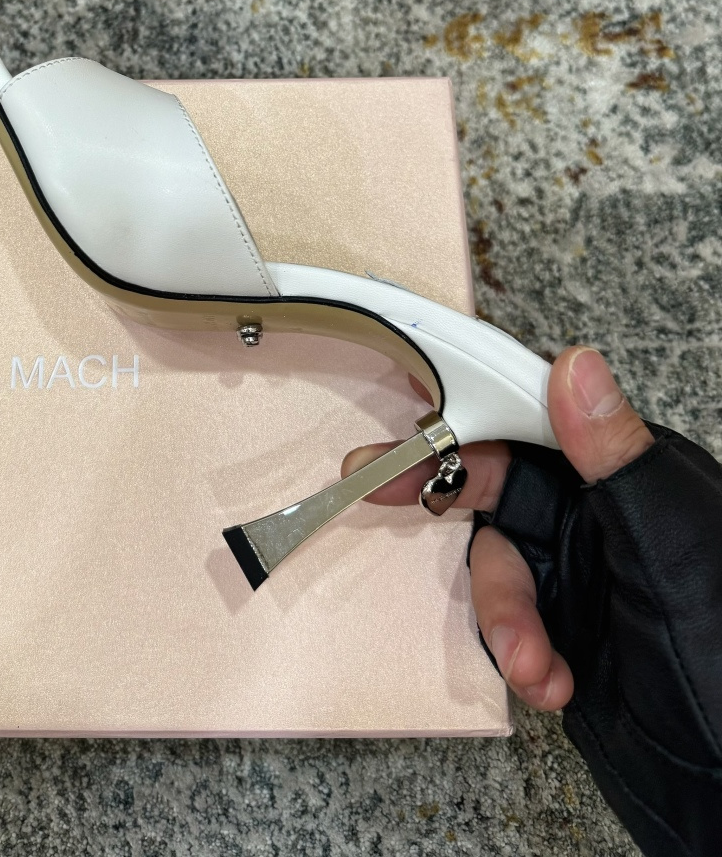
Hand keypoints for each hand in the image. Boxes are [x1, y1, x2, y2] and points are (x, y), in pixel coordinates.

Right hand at [341, 346, 653, 711]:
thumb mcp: (669, 545)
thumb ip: (616, 457)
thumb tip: (574, 366)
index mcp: (636, 474)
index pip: (544, 412)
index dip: (478, 402)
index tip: (417, 401)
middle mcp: (606, 514)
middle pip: (502, 478)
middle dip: (443, 487)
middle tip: (378, 486)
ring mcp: (584, 574)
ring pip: (497, 559)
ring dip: (503, 612)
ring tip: (532, 661)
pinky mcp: (565, 630)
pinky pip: (507, 619)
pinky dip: (520, 652)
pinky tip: (550, 682)